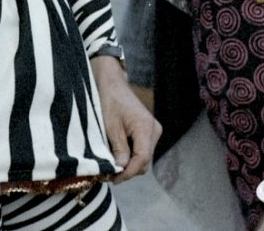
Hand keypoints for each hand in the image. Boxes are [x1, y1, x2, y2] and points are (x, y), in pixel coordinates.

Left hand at [91, 55, 161, 182]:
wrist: (112, 84)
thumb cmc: (110, 101)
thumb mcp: (110, 127)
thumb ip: (119, 149)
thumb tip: (122, 170)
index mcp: (146, 127)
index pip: (142, 158)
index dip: (129, 172)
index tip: (114, 179)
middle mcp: (154, 130)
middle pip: (144, 161)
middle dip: (128, 170)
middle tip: (109, 175)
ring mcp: (152, 131)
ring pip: (143, 158)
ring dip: (129, 164)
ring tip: (111, 166)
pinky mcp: (148, 132)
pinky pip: (141, 150)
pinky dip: (130, 156)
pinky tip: (117, 156)